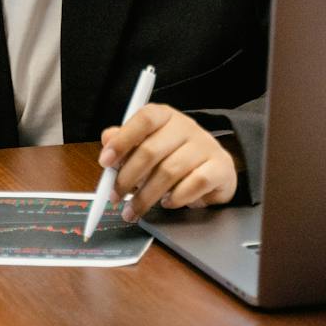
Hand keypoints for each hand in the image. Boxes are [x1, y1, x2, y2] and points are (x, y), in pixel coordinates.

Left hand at [97, 103, 237, 221]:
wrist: (214, 168)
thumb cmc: (174, 157)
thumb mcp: (147, 146)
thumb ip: (125, 143)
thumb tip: (107, 139)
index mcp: (165, 116)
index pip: (144, 119)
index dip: (122, 140)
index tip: (105, 162)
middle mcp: (186, 127)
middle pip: (152, 150)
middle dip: (128, 178)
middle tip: (115, 197)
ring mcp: (205, 146)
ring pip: (169, 172)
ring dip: (146, 196)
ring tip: (135, 208)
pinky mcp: (220, 167)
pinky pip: (194, 184)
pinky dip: (176, 198)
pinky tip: (167, 203)